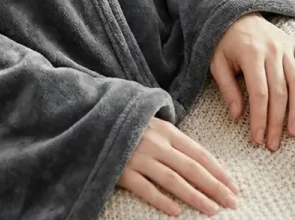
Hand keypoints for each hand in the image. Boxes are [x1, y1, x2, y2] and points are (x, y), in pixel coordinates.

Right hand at [118, 118, 238, 216]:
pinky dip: (161, 199)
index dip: (218, 171)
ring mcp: (137, 156)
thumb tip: (200, 161)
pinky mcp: (121, 169)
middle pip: (190, 167)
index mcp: (165, 129)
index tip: (235, 187)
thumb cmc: (128, 123)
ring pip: (172, 179)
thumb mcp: (152, 122)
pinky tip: (176, 211)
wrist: (94, 119)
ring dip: (194, 196)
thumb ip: (172, 138)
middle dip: (214, 187)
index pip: (198, 153)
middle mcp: (154, 142)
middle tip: (232, 203)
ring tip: (212, 210)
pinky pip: (145, 188)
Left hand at [211, 13, 294, 150]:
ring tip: (291, 135)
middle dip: (276, 122)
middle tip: (272, 144)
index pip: (259, 93)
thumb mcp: (216, 61)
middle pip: (279, 94)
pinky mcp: (294, 49)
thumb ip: (227, 87)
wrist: (237, 13)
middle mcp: (273, 51)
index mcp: (251, 54)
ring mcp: (287, 49)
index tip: (256, 138)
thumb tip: (237, 115)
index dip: (259, 118)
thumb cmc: (223, 41)